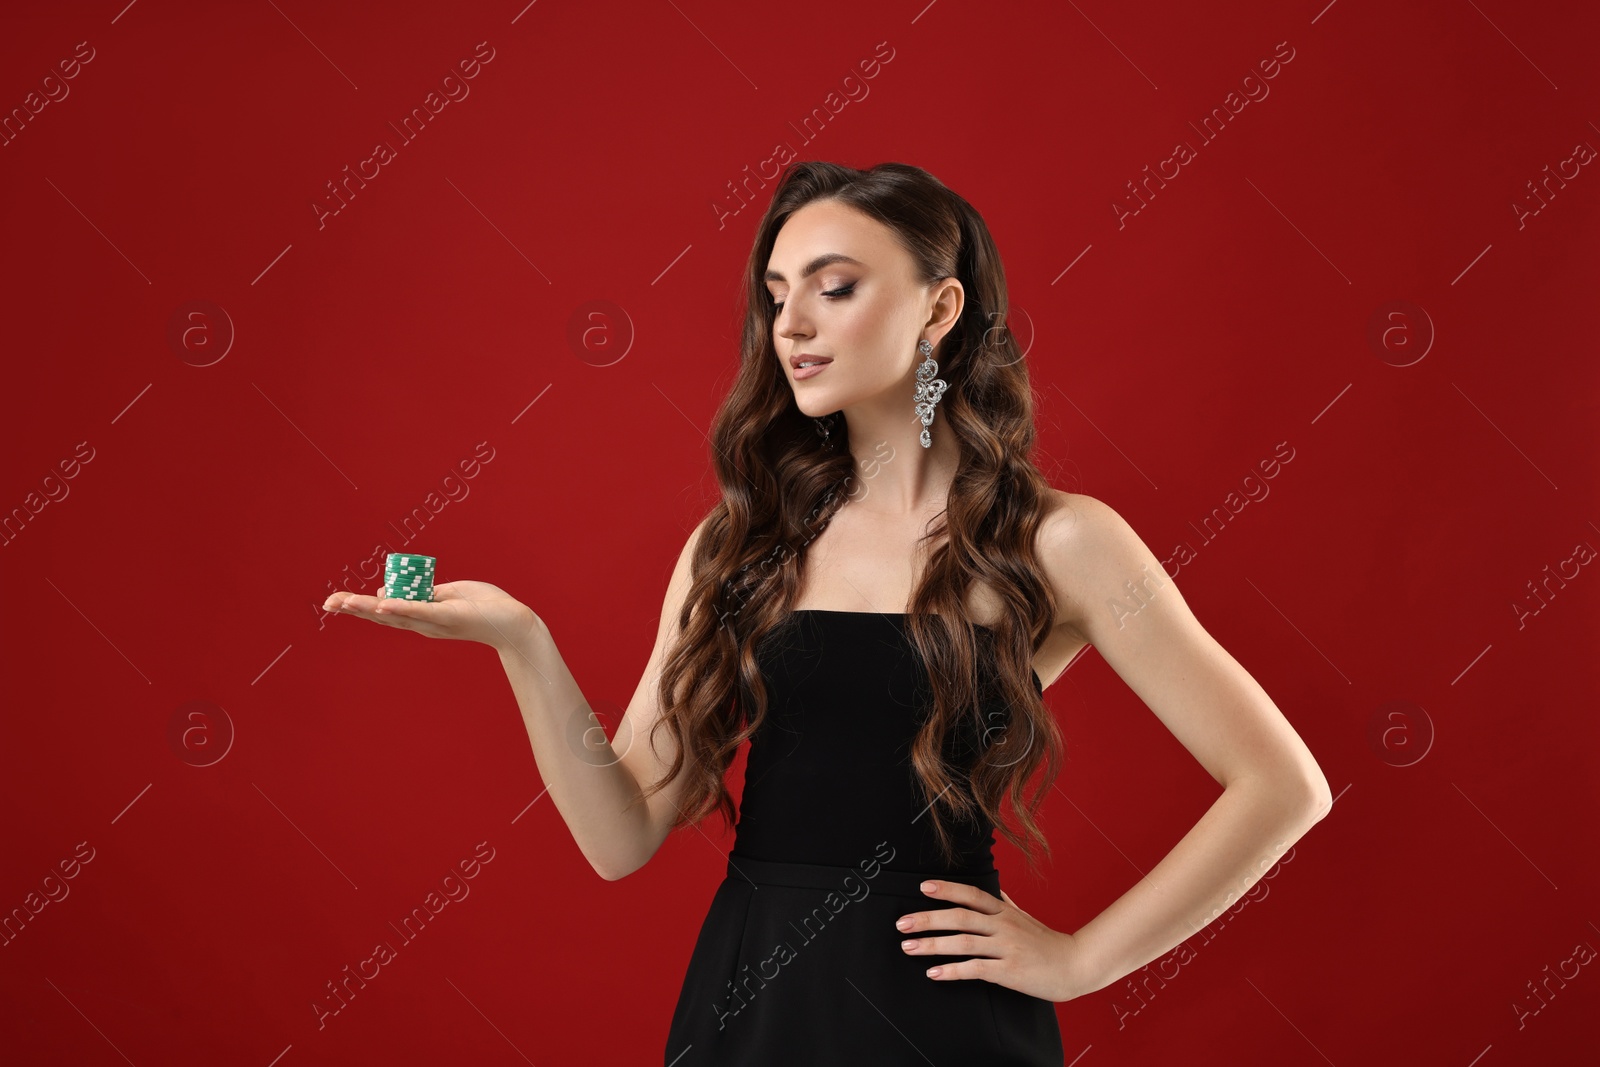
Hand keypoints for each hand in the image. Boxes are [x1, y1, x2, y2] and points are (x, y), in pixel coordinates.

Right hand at [323, 581, 537, 652]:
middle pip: (381, 615)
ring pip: (396, 614)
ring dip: (368, 607)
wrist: (513, 622)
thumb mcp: (447, 594)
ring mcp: (434, 621)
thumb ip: (421, 593)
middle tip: (327, 604)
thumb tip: (390, 589)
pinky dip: (402, 607)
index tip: (335, 601)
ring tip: (344, 602)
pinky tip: (383, 603)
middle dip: (353, 608)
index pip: (384, 610)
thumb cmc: (484, 606)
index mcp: (421, 616)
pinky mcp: (449, 616)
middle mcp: (422, 623)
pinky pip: (422, 611)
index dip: (359, 606)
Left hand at [894, 880, 1089, 1002]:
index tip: (923, 887)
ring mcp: (1006, 947)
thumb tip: (994, 890)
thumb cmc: (1047, 942)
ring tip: (909, 947)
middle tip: (901, 924)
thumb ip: (1006, 904)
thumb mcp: (1026, 917)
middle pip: (959, 917)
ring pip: (963, 942)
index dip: (947, 889)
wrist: (1075, 965)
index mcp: (1005, 911)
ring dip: (932, 944)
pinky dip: (952, 971)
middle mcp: (1003, 925)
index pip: (972, 895)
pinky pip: (975, 969)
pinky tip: (934, 973)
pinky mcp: (1009, 971)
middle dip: (927, 919)